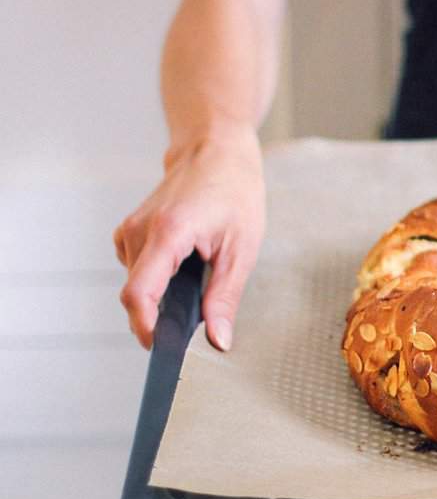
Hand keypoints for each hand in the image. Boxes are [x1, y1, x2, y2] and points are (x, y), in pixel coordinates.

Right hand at [114, 130, 264, 349]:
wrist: (216, 150)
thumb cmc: (234, 192)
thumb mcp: (242, 249)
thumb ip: (224, 298)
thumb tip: (217, 341)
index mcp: (167, 233)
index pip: (139, 294)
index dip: (146, 328)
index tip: (163, 348)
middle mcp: (139, 231)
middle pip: (137, 295)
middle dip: (161, 317)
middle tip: (197, 322)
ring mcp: (131, 230)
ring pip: (138, 284)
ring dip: (162, 296)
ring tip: (199, 281)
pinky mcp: (131, 231)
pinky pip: (139, 270)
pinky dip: (159, 279)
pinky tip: (186, 266)